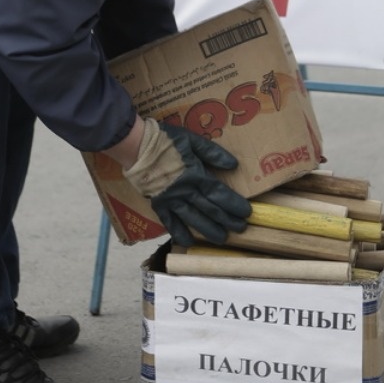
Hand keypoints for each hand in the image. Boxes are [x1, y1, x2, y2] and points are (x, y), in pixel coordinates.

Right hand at [124, 119, 250, 246]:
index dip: (234, 204)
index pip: (219, 193)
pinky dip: (179, 232)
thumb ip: (213, 153)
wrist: (136, 146)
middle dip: (227, 220)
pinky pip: (169, 222)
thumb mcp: (192, 140)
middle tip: (241, 229)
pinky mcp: (158, 204)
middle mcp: (185, 191)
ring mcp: (171, 200)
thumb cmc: (166, 140)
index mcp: (195, 174)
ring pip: (193, 219)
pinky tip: (188, 241)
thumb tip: (233, 165)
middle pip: (210, 209)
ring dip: (208, 230)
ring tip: (222, 239)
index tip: (246, 213)